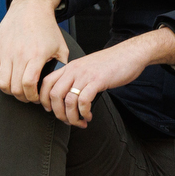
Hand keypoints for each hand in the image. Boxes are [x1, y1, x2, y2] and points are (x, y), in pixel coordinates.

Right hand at [0, 0, 69, 103]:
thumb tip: (63, 83)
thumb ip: (62, 65)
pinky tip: (6, 81)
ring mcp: (6, 53)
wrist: (30, 8)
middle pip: (14, 87)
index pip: (28, 84)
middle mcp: (19, 55)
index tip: (37, 98)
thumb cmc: (47, 28)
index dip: (32, 96)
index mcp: (36, 55)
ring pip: (2, 83)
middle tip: (28, 96)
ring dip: (9, 91)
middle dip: (22, 97)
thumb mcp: (61, 46)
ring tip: (17, 90)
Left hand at [39, 28, 174, 127]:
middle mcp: (74, 70)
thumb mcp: (87, 68)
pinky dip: (84, 113)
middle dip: (58, 113)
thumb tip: (69, 99)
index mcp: (70, 67)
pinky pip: (84, 101)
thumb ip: (77, 79)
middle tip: (68, 121)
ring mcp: (85, 75)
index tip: (51, 110)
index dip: (44, 99)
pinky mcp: (98, 81)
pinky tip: (89, 116)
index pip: (46, 82)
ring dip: (72, 117)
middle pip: (54, 95)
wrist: (130, 54)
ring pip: (68, 101)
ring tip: (80, 122)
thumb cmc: (111, 63)